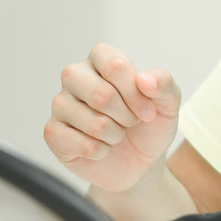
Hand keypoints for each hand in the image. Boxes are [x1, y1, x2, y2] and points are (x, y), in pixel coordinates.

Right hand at [43, 43, 180, 193]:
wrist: (139, 161)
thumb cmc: (150, 124)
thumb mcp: (168, 103)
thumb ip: (164, 84)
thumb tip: (144, 79)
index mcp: (102, 58)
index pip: (115, 66)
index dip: (136, 93)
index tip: (148, 110)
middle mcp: (76, 76)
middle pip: (101, 95)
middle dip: (127, 116)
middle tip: (131, 122)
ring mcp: (60, 104)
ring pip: (94, 123)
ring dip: (116, 135)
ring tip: (117, 134)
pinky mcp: (52, 132)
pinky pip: (82, 145)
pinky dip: (102, 151)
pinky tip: (102, 148)